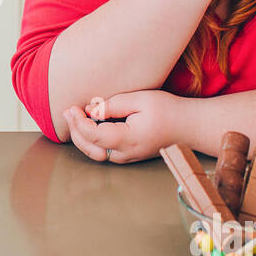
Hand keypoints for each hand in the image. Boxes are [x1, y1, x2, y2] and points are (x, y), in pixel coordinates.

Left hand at [63, 90, 188, 162]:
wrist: (188, 126)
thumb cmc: (167, 110)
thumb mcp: (140, 99)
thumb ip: (113, 105)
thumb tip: (90, 111)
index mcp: (129, 139)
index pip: (94, 136)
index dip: (79, 122)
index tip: (73, 108)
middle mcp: (126, 153)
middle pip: (90, 148)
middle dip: (75, 130)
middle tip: (68, 111)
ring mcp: (127, 157)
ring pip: (95, 152)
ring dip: (81, 136)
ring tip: (73, 116)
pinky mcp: (127, 154)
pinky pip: (103, 150)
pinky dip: (91, 138)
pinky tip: (87, 122)